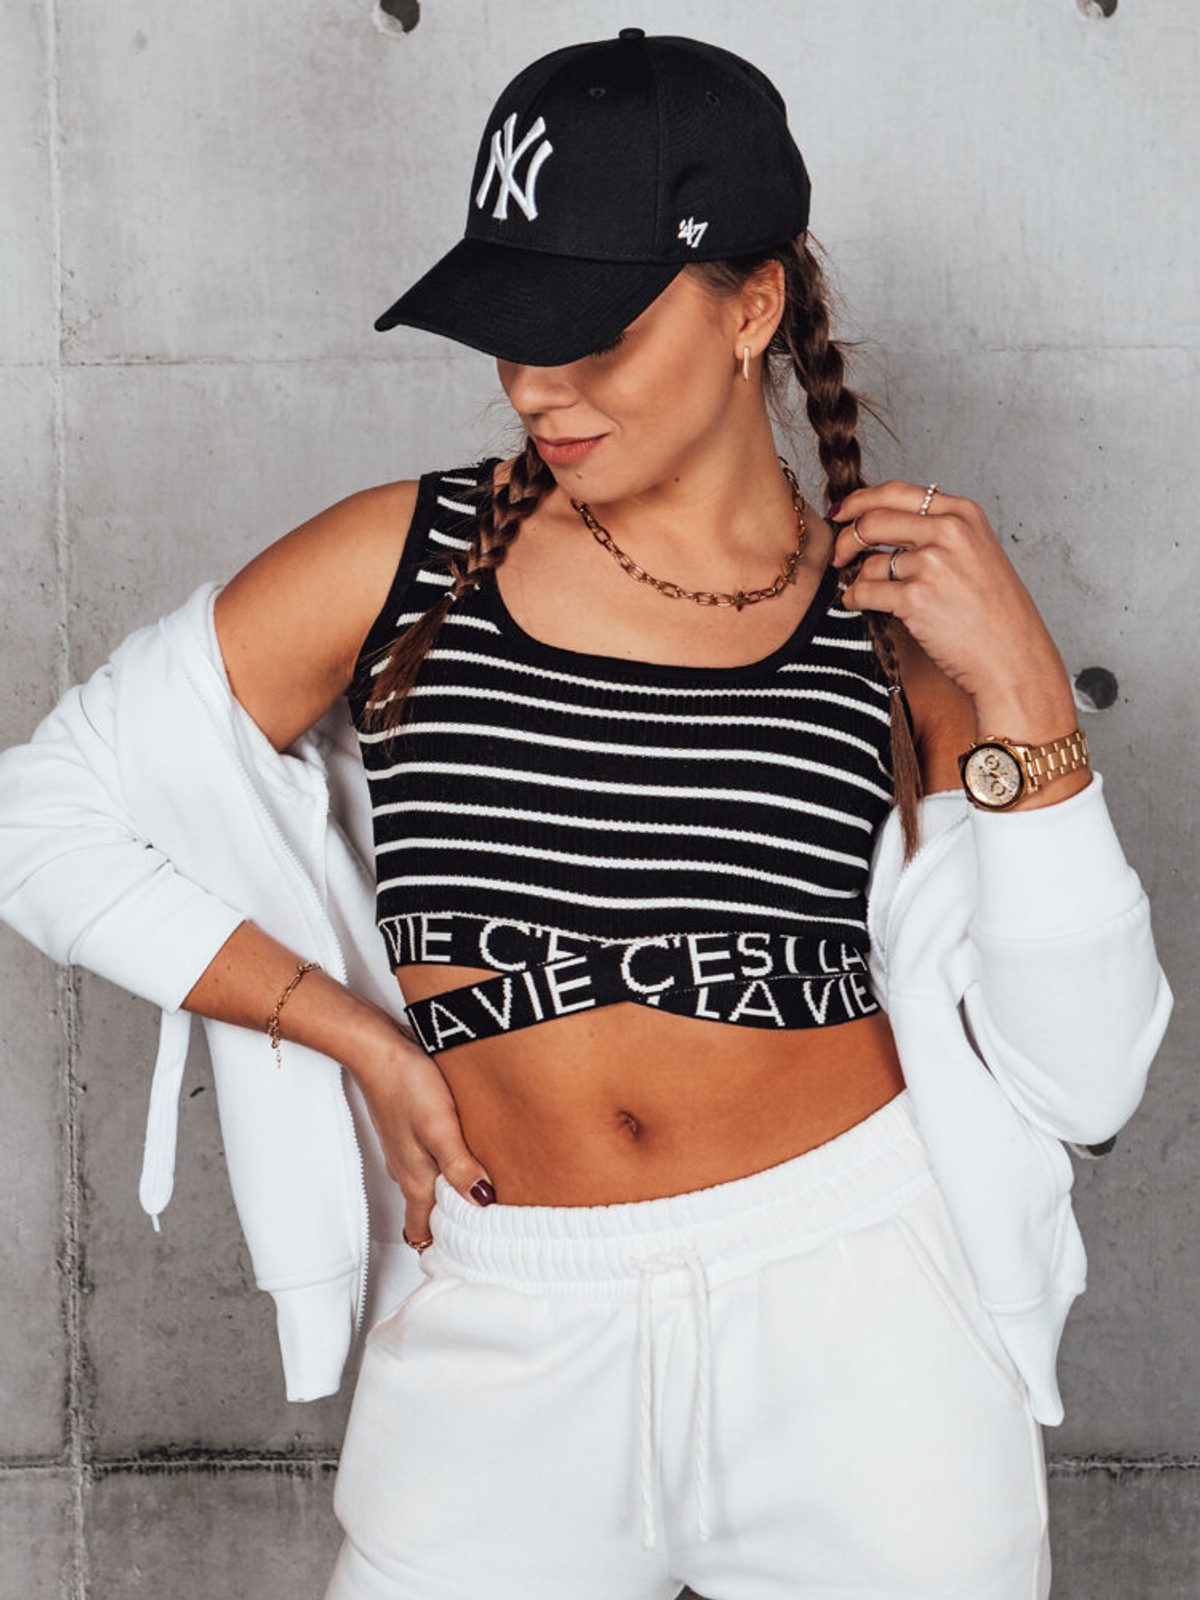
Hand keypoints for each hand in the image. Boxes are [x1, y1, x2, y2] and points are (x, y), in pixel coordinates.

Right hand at [348, 1028, 496, 1243]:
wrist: (380, 1049)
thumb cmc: (406, 1085)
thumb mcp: (439, 1128)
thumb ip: (459, 1167)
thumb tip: (484, 1202)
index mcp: (415, 1180)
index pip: (421, 1231)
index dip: (441, 1249)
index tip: (470, 1256)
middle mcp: (409, 1170)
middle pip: (427, 1213)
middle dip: (451, 1227)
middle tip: (485, 1233)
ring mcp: (408, 1150)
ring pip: (430, 1187)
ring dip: (451, 1196)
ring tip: (483, 1197)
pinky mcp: (413, 1129)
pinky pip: (431, 1161)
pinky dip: (449, 1169)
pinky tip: (468, 1155)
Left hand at [830, 480, 1073, 721]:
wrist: (1014, 658)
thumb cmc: (996, 614)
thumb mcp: (977, 553)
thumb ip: (937, 531)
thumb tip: (881, 522)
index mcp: (963, 513)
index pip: (896, 492)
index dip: (860, 501)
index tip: (842, 512)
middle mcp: (949, 531)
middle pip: (873, 520)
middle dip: (846, 538)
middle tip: (838, 555)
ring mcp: (933, 564)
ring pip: (868, 562)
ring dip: (857, 578)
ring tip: (865, 593)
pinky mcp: (916, 599)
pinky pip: (863, 591)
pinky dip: (853, 599)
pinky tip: (857, 605)